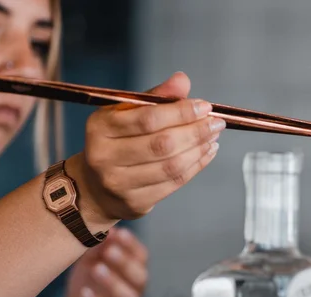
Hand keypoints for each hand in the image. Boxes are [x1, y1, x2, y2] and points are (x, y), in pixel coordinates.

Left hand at [54, 227, 148, 296]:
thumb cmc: (88, 284)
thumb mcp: (90, 262)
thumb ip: (98, 248)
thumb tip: (104, 230)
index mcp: (133, 273)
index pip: (141, 257)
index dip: (132, 246)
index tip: (119, 233)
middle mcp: (134, 291)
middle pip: (139, 277)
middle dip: (125, 263)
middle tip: (109, 251)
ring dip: (113, 282)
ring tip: (97, 269)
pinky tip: (84, 293)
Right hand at [71, 72, 224, 229]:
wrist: (94, 188)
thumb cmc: (115, 143)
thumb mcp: (125, 113)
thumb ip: (155, 97)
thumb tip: (182, 80)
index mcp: (100, 127)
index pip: (147, 119)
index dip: (180, 112)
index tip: (204, 107)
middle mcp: (105, 156)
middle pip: (162, 144)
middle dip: (196, 131)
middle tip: (216, 123)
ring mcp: (119, 183)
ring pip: (171, 166)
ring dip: (199, 149)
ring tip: (213, 137)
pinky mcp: (135, 202)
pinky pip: (174, 183)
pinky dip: (196, 166)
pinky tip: (207, 153)